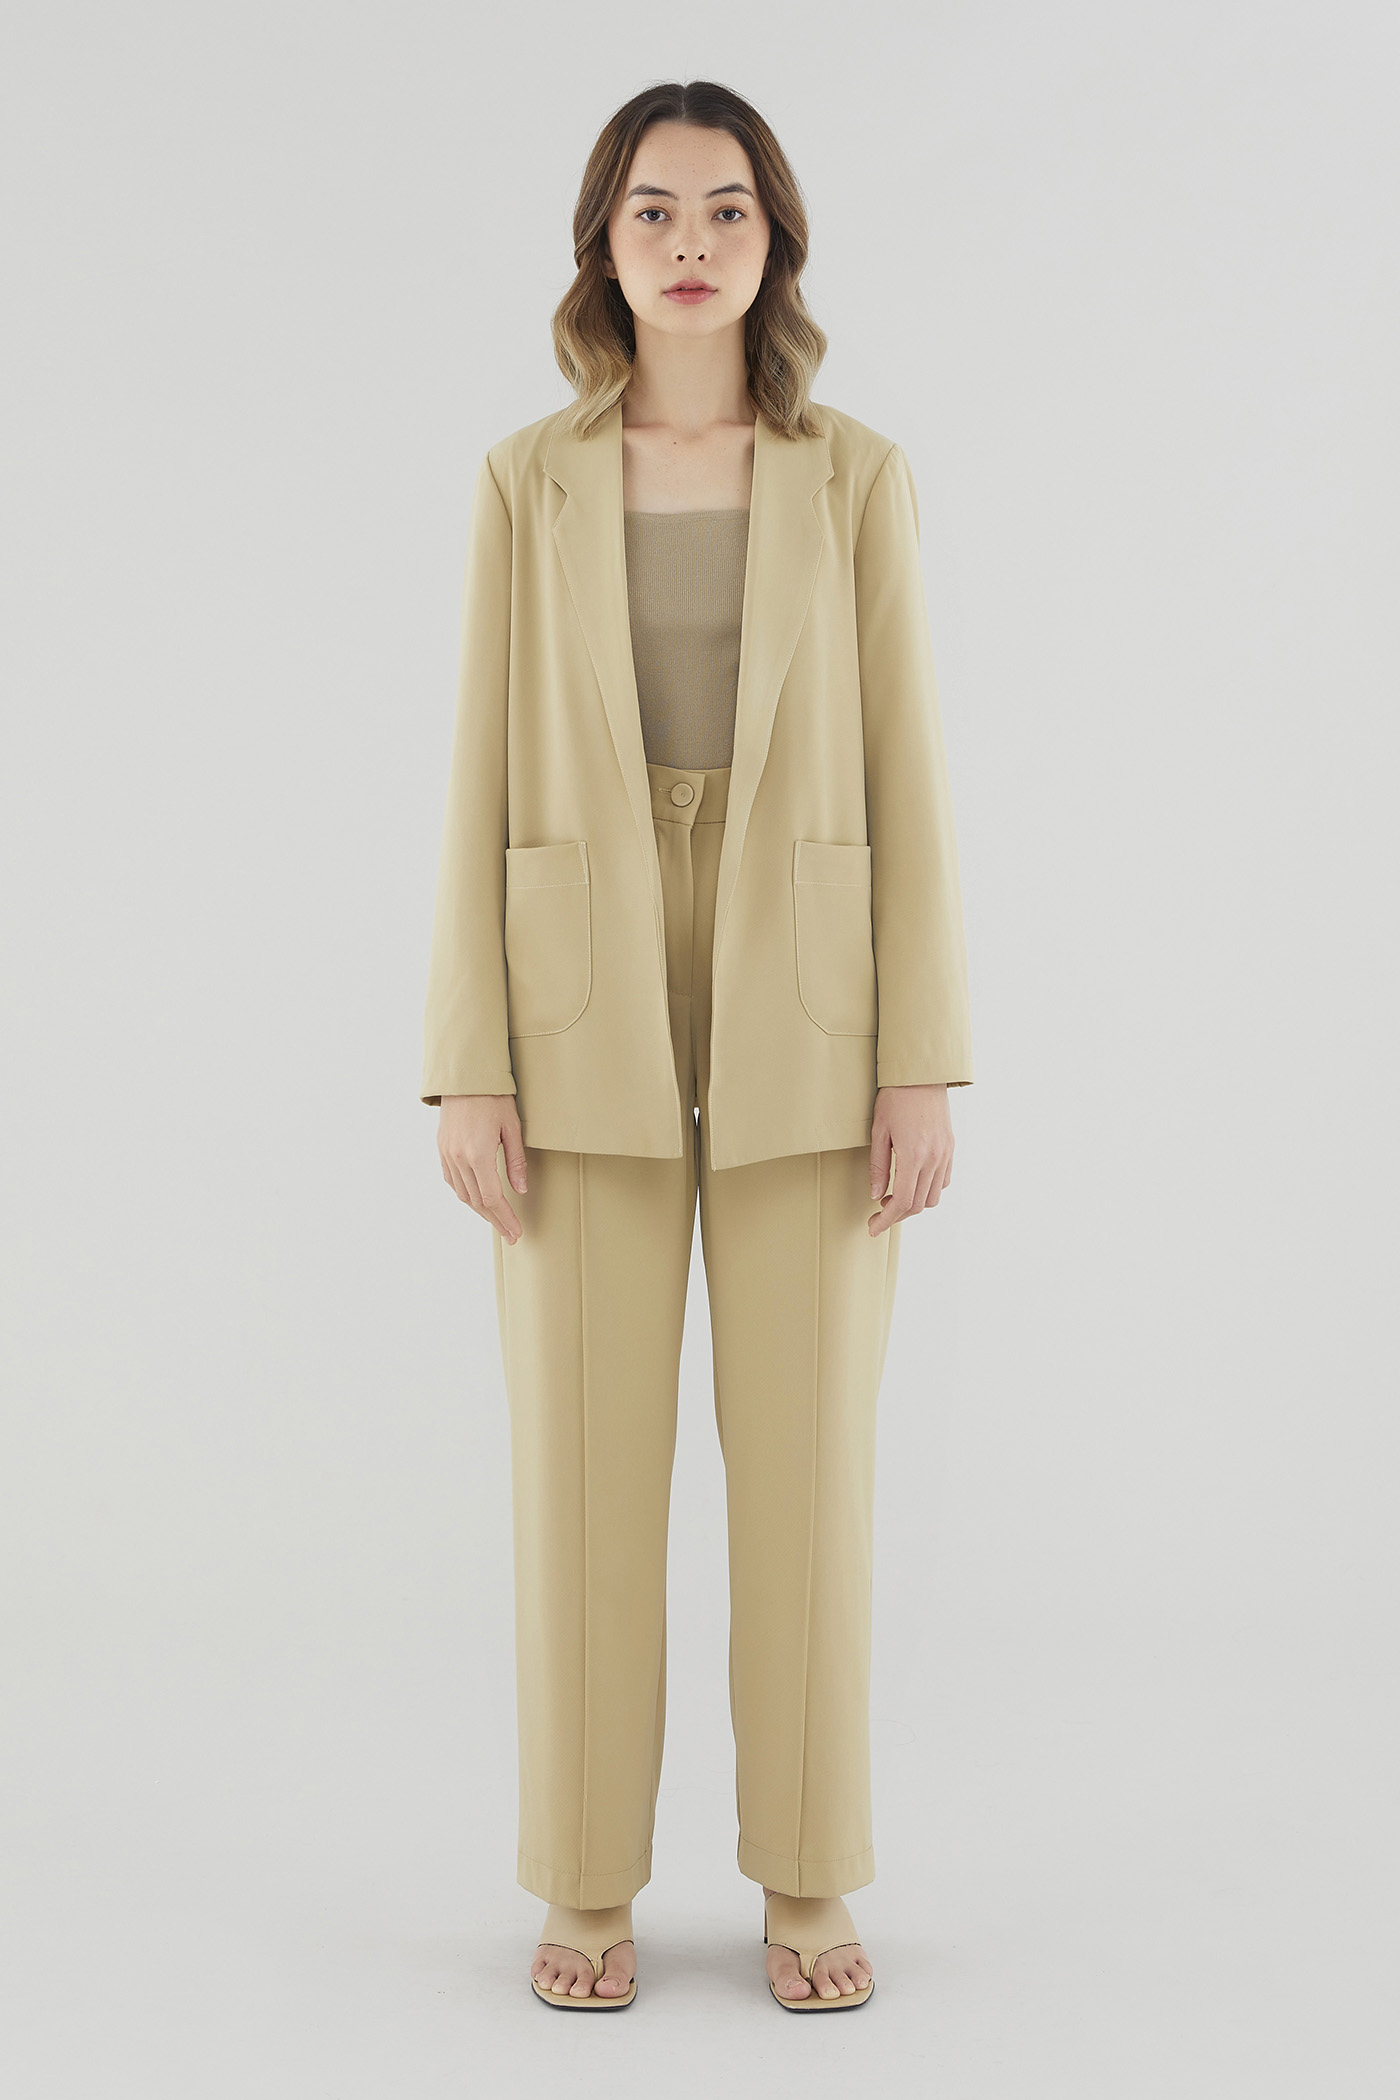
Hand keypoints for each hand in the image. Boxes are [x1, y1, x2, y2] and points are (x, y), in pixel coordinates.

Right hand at [438, 1094, 527, 1243]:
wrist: (465, 1077)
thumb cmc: (493, 1097)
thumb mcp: (512, 1127)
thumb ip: (516, 1161)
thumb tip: (520, 1189)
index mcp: (478, 1154)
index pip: (493, 1197)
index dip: (505, 1217)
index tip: (516, 1232)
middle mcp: (459, 1158)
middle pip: (477, 1201)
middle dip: (495, 1220)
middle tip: (510, 1234)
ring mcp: (447, 1154)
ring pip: (463, 1194)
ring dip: (480, 1210)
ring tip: (497, 1220)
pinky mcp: (442, 1148)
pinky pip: (452, 1180)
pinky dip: (465, 1194)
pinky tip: (477, 1199)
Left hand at [867, 1084, 953, 1236]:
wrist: (922, 1073)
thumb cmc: (895, 1097)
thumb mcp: (879, 1131)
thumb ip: (878, 1166)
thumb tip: (875, 1195)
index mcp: (913, 1156)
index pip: (902, 1202)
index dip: (886, 1220)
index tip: (873, 1227)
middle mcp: (934, 1158)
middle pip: (918, 1204)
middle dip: (897, 1215)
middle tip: (878, 1215)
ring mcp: (945, 1154)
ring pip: (933, 1196)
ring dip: (913, 1204)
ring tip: (893, 1197)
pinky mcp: (950, 1147)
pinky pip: (944, 1180)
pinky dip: (928, 1190)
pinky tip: (912, 1182)